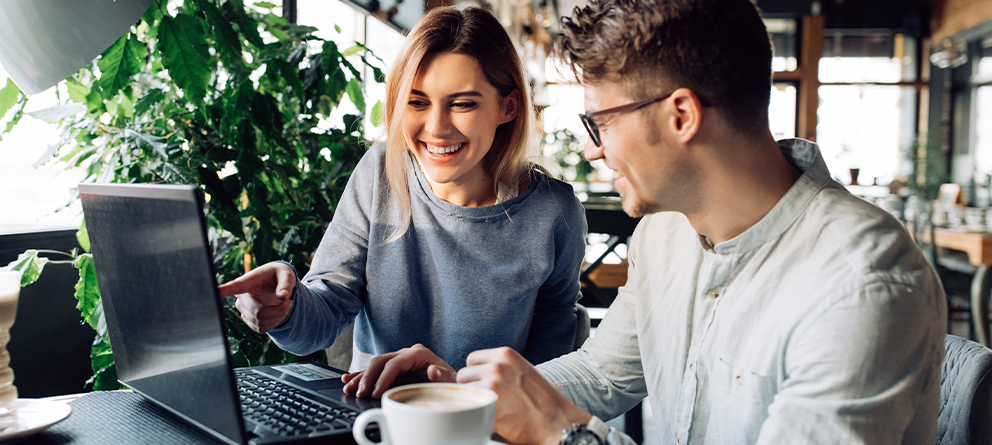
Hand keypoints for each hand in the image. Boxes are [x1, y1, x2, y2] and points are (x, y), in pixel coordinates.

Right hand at [218, 262, 295, 333]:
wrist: (277, 286)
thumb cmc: (279, 276)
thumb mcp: (286, 274)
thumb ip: (286, 283)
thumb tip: (283, 296)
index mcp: (248, 281)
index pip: (234, 287)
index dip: (223, 290)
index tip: (214, 292)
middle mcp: (241, 297)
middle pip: (259, 311)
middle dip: (280, 309)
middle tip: (288, 299)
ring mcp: (243, 310)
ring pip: (262, 321)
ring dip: (279, 315)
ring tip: (283, 303)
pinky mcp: (249, 321)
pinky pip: (263, 328)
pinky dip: (275, 322)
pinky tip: (276, 312)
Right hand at [342, 344, 456, 397]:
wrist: (452, 381)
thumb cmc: (451, 381)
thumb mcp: (451, 379)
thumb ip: (442, 375)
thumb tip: (432, 370)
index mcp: (419, 353)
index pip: (395, 363)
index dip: (383, 378)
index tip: (376, 393)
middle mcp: (407, 353)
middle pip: (381, 361)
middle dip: (368, 377)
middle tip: (360, 393)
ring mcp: (400, 359)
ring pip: (375, 365)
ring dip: (361, 376)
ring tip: (348, 388)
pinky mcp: (395, 367)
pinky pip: (376, 370)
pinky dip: (362, 374)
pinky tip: (349, 379)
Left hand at [457, 348, 590, 444]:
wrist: (558, 424)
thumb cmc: (542, 402)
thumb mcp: (522, 372)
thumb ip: (499, 368)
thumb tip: (466, 372)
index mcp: (506, 354)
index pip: (472, 359)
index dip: (476, 375)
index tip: (487, 386)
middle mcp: (497, 366)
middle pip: (463, 375)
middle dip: (472, 388)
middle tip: (490, 401)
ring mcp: (492, 384)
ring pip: (462, 392)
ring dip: (472, 402)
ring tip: (492, 410)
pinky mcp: (488, 405)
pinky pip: (466, 409)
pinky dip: (474, 416)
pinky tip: (491, 420)